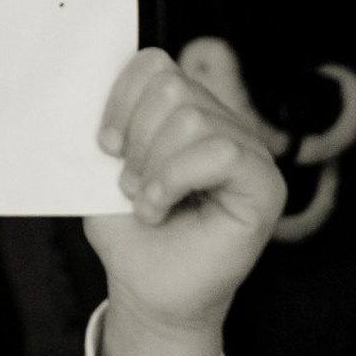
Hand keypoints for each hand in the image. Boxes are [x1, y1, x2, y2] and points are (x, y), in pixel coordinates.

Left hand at [87, 40, 287, 355]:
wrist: (149, 292)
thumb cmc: (130, 234)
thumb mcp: (105, 170)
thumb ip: (112, 125)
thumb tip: (90, 86)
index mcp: (186, 110)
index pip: (155, 63)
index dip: (120, 98)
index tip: (104, 145)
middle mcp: (223, 123)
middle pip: (171, 86)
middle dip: (136, 137)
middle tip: (128, 183)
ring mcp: (249, 151)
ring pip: (192, 117)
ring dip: (154, 165)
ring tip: (146, 201)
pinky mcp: (266, 184)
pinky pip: (221, 151)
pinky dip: (176, 178)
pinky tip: (160, 207)